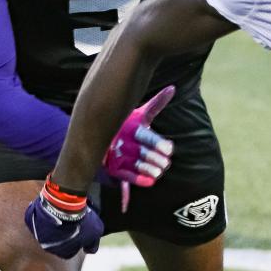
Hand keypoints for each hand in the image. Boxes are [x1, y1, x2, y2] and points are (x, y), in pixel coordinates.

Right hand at [25, 178, 103, 258]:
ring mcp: (37, 233)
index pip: (70, 251)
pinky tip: (52, 207)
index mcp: (62, 252)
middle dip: (65, 232)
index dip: (77, 240)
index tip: (81, 230)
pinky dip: (43, 214)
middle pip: (57, 241)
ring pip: (46, 230)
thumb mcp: (96, 232)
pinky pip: (37, 219)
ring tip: (63, 212)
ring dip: (54, 224)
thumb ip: (93, 244)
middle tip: (72, 219)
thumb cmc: (81, 219)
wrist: (65, 203)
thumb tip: (89, 250)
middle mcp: (47, 246)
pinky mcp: (31, 220)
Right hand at [104, 85, 174, 211]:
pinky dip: (138, 179)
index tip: (170, 149)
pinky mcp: (114, 169)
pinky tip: (150, 181)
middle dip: (154, 158)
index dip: (157, 143)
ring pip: (134, 164)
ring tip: (159, 171)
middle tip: (166, 163)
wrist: (97, 137)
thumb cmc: (125, 125)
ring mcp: (116, 156)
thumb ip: (156, 104)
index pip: (144, 136)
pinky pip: (126, 176)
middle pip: (140, 152)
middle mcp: (122, 141)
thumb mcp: (139, 114)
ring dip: (147, 169)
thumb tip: (172, 88)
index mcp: (129, 127)